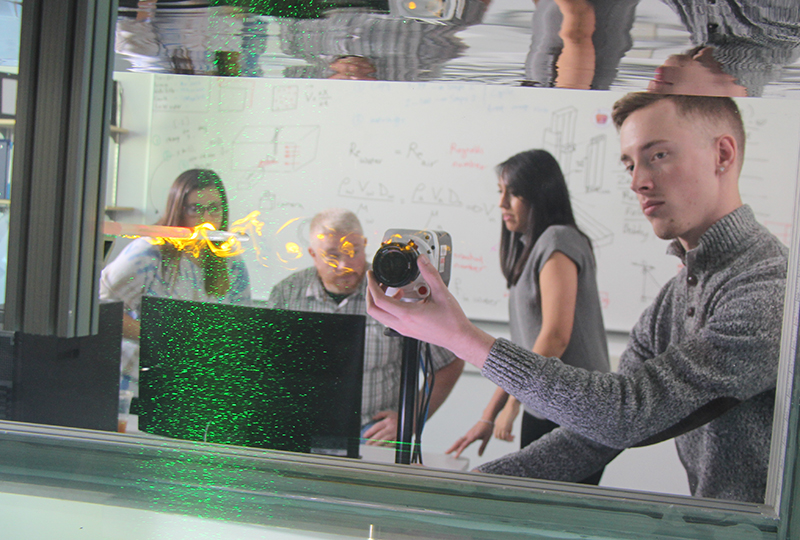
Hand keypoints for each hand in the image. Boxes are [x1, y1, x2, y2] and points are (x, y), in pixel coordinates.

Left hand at [362, 410, 397, 445]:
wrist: (411, 420)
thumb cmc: (400, 416)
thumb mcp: (390, 412)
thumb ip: (381, 414)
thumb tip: (373, 417)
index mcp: (388, 421)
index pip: (376, 427)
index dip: (369, 432)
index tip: (365, 436)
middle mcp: (391, 428)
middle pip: (379, 435)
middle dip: (371, 440)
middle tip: (366, 444)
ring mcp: (395, 434)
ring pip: (384, 441)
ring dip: (377, 445)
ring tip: (372, 447)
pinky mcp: (399, 438)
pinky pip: (391, 444)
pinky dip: (386, 446)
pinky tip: (381, 448)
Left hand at [366, 255, 494, 366]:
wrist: (458, 338)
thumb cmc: (452, 321)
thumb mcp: (441, 294)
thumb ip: (431, 274)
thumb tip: (422, 260)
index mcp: (407, 315)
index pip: (379, 300)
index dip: (371, 285)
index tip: (371, 275)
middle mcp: (402, 324)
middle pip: (373, 310)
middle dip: (370, 294)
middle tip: (375, 281)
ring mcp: (403, 329)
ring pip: (381, 316)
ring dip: (381, 301)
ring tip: (392, 288)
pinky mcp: (407, 331)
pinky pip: (390, 319)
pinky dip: (390, 307)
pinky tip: (403, 298)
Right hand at [446, 421, 493, 457]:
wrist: (486, 418)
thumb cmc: (487, 428)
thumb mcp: (487, 438)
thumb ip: (482, 447)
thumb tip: (479, 456)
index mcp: (473, 436)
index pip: (464, 445)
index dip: (459, 451)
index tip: (455, 456)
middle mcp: (468, 435)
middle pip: (458, 442)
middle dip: (452, 448)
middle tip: (446, 453)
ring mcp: (467, 434)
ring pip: (459, 440)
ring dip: (453, 446)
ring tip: (448, 451)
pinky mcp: (468, 433)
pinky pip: (461, 439)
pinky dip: (457, 444)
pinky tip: (456, 447)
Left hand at [494, 401, 519, 441]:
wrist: (512, 405)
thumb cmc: (512, 410)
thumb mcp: (508, 420)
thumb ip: (507, 426)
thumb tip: (509, 433)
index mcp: (497, 422)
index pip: (496, 434)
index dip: (501, 437)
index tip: (508, 436)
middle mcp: (497, 425)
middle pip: (498, 437)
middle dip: (505, 439)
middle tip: (511, 438)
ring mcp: (500, 426)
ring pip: (501, 437)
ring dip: (508, 440)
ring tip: (513, 438)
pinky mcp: (504, 426)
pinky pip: (505, 436)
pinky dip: (509, 438)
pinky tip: (514, 436)